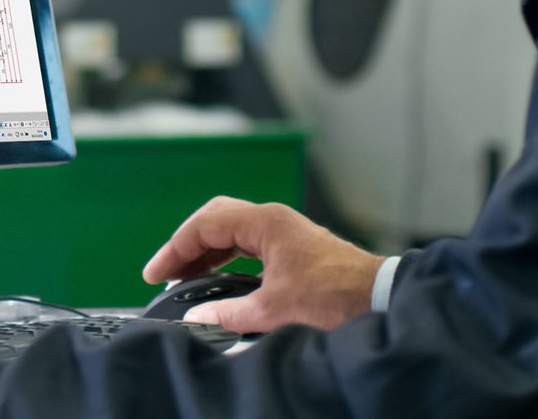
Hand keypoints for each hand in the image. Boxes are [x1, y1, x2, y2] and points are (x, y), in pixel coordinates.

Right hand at [143, 196, 381, 333]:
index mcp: (265, 223)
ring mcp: (284, 231)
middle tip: (167, 272)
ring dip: (206, 251)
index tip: (157, 273)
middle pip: (215, 219)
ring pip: (232, 230)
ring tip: (186, 277)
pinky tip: (218, 278)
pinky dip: (226, 257)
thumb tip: (197, 319)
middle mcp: (273, 219)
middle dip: (187, 244)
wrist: (381, 298)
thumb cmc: (335, 295)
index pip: (205, 225)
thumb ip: (229, 314)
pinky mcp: (293, 246)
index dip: (175, 249)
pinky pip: (247, 242)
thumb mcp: (275, 309)